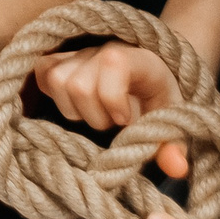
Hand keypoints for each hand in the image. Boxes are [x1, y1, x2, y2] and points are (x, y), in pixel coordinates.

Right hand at [37, 41, 190, 178]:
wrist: (150, 74)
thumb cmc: (160, 100)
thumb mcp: (173, 122)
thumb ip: (173, 145)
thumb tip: (177, 169)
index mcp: (136, 59)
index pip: (113, 64)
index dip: (113, 97)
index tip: (126, 119)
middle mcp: (102, 49)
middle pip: (78, 84)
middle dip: (94, 116)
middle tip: (113, 123)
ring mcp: (78, 53)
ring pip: (56, 79)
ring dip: (74, 109)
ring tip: (95, 114)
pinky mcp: (59, 58)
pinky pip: (42, 73)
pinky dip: (54, 95)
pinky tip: (76, 105)